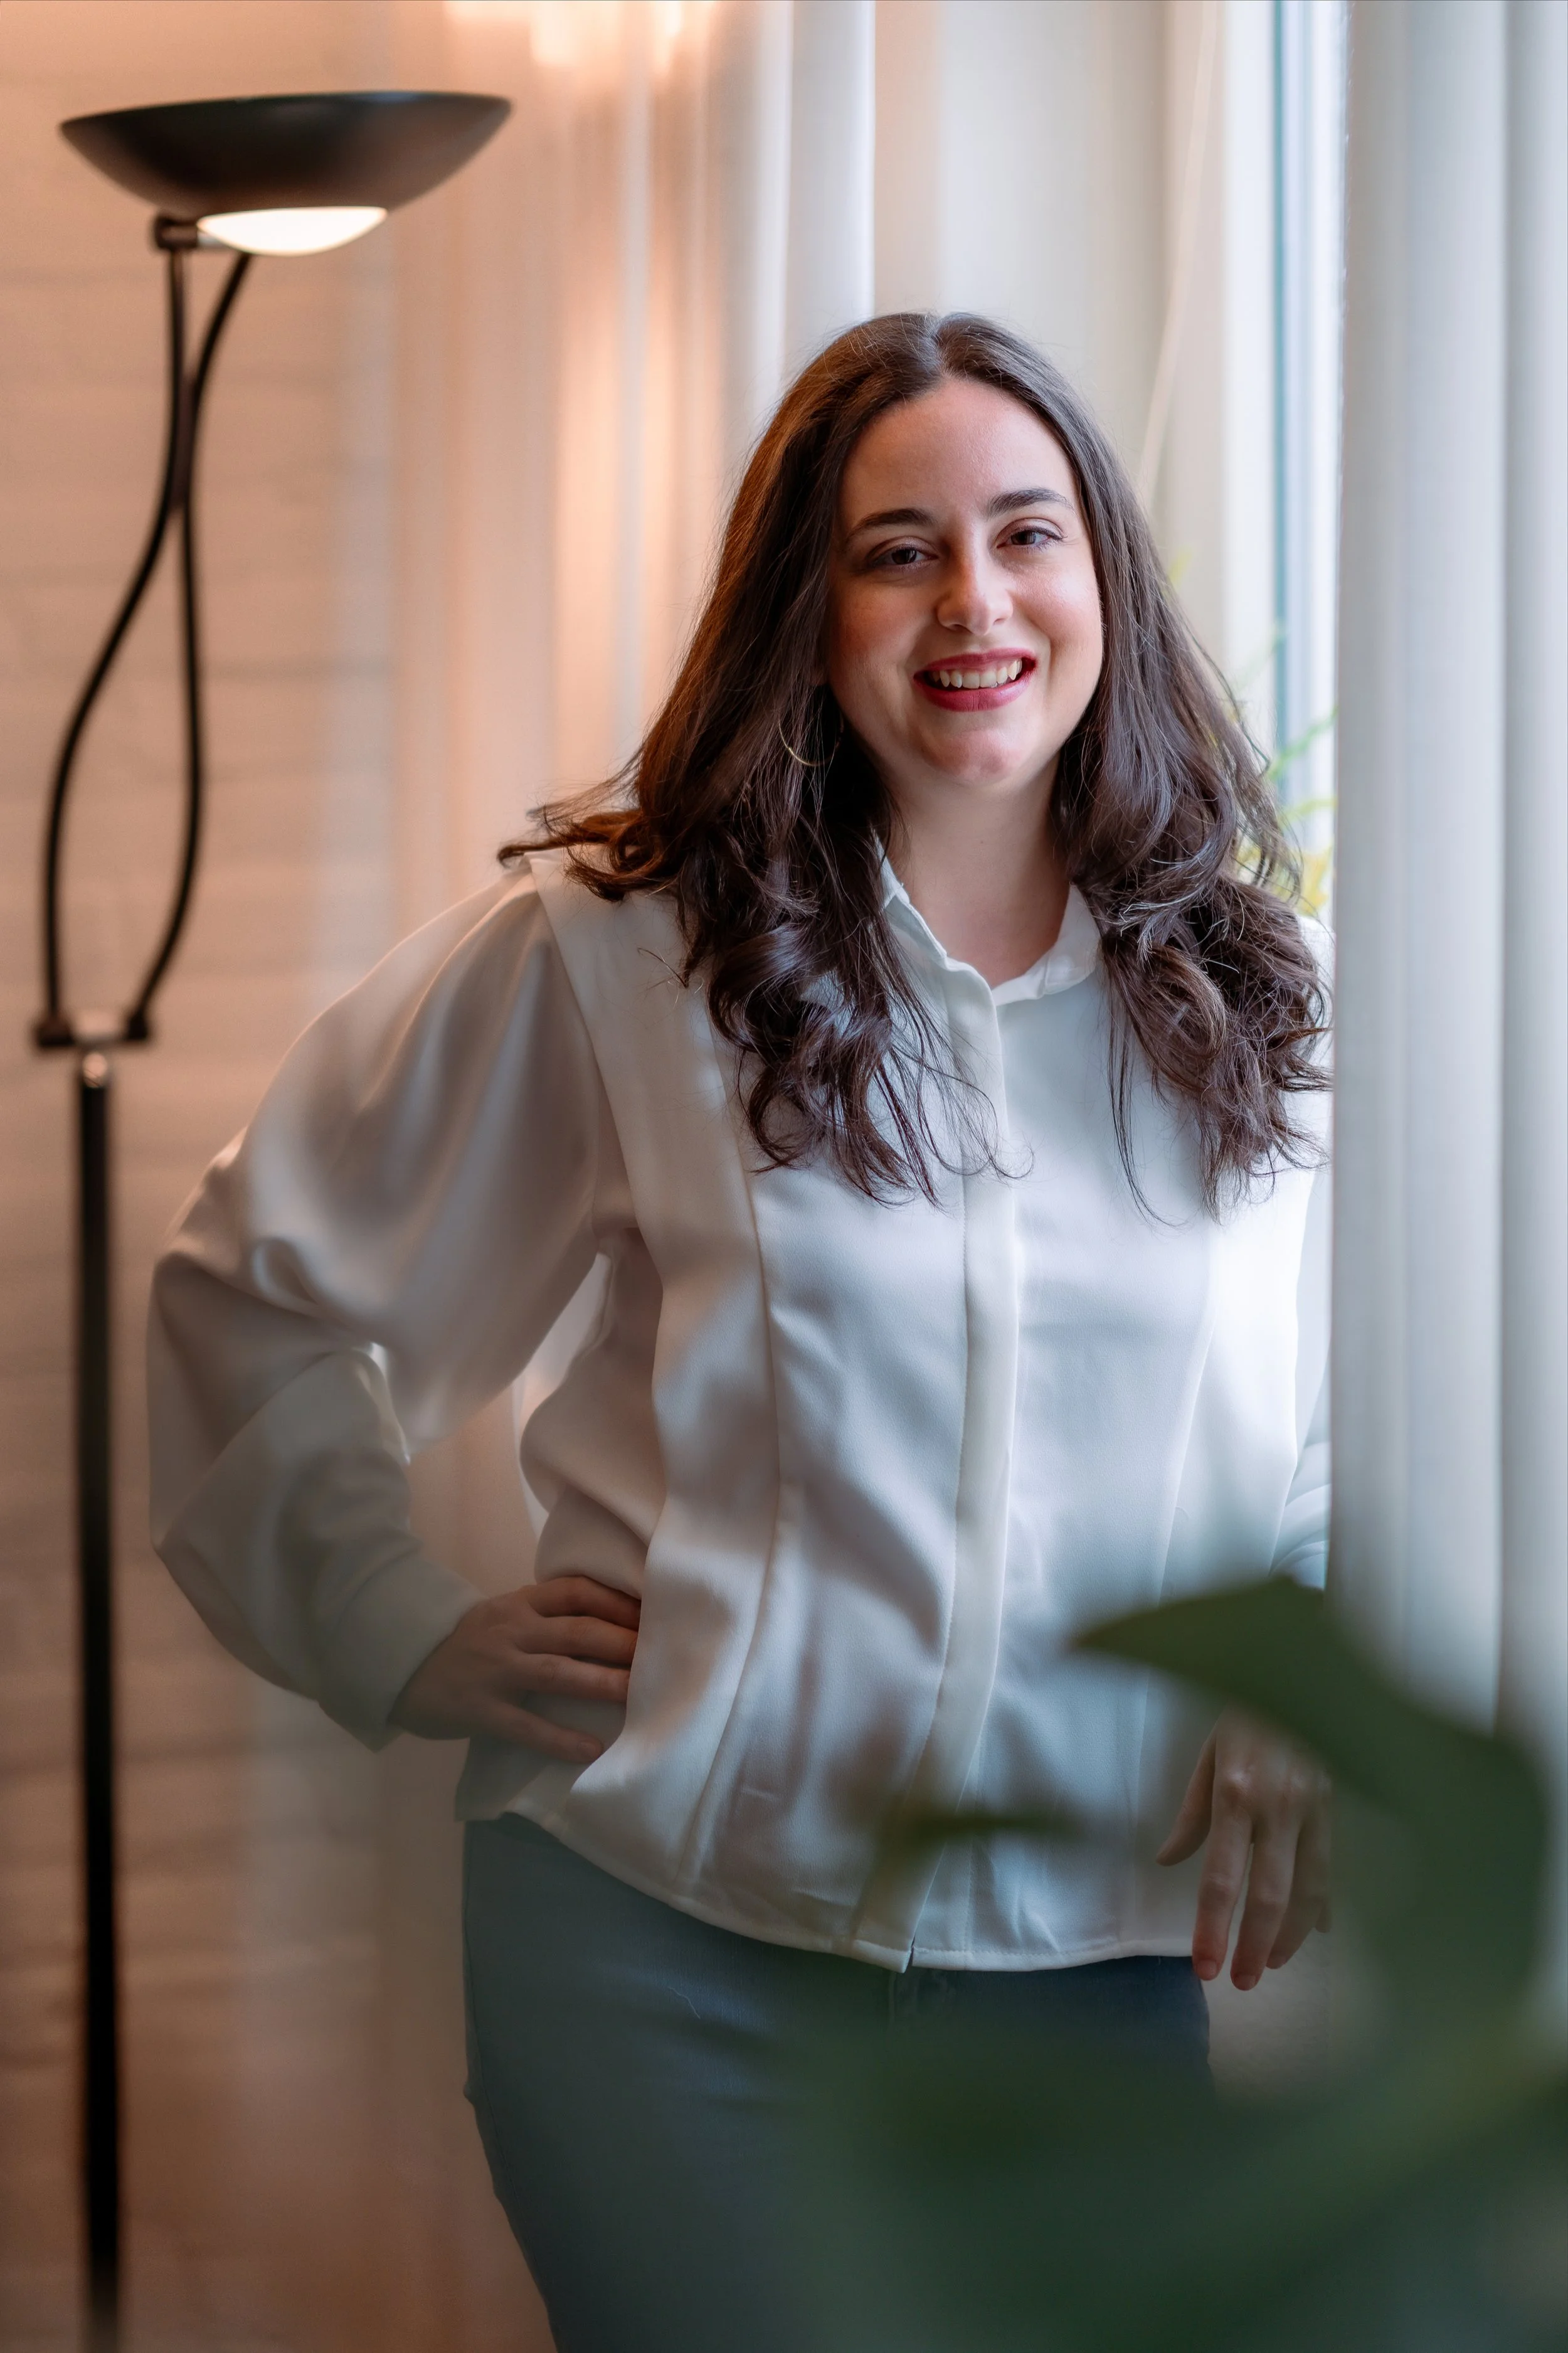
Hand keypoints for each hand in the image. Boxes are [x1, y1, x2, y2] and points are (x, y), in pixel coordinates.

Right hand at [389, 1575, 640, 1764]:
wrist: (404, 1667)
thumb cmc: (470, 1644)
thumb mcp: (506, 1616)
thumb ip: (548, 1615)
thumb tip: (615, 1621)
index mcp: (520, 1604)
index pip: (576, 1592)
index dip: (617, 1602)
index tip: (654, 1614)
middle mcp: (511, 1631)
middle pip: (576, 1631)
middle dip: (621, 1642)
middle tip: (662, 1655)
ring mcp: (495, 1670)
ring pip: (556, 1673)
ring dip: (601, 1682)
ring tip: (638, 1694)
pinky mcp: (481, 1710)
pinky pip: (526, 1725)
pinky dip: (560, 1739)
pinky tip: (591, 1750)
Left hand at [1156, 1707, 1329, 1989]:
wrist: (1298, 1664)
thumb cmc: (1243, 1708)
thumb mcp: (1207, 1752)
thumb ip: (1191, 1813)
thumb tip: (1168, 1859)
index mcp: (1236, 1795)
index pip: (1220, 1879)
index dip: (1212, 1928)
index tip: (1204, 1968)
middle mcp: (1279, 1807)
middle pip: (1269, 1896)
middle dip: (1256, 1947)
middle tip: (1243, 1982)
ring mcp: (1315, 1808)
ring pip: (1309, 1889)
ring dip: (1292, 1935)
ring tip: (1274, 1965)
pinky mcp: (1338, 1805)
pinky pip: (1332, 1865)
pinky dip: (1326, 1901)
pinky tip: (1320, 1930)